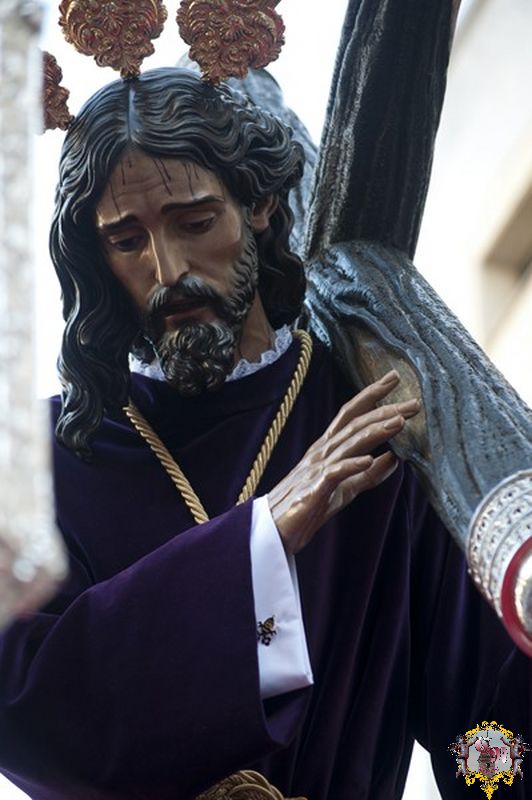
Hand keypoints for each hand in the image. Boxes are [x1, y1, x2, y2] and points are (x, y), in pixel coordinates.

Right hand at [268, 371, 419, 553]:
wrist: (273, 530)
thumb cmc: (306, 507)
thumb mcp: (344, 489)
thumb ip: (368, 474)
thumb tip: (395, 459)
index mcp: (328, 448)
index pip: (351, 414)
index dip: (372, 395)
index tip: (393, 378)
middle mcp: (322, 452)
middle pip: (355, 424)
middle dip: (384, 411)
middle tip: (413, 403)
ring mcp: (316, 469)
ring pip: (348, 444)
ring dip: (375, 432)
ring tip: (399, 422)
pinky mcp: (313, 490)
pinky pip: (334, 474)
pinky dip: (352, 465)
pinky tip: (370, 459)